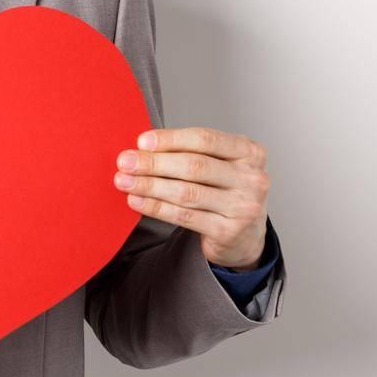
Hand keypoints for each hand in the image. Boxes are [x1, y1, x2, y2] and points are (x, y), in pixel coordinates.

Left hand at [113, 127, 270, 270]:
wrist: (247, 237)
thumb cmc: (226, 191)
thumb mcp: (220, 165)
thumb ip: (191, 152)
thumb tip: (143, 147)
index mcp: (249, 152)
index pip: (205, 139)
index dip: (170, 139)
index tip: (142, 141)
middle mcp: (252, 178)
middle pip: (194, 166)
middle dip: (154, 163)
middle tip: (125, 162)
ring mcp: (242, 207)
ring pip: (186, 193)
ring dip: (150, 186)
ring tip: (124, 181)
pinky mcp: (228, 231)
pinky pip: (184, 216)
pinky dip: (156, 207)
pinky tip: (137, 201)